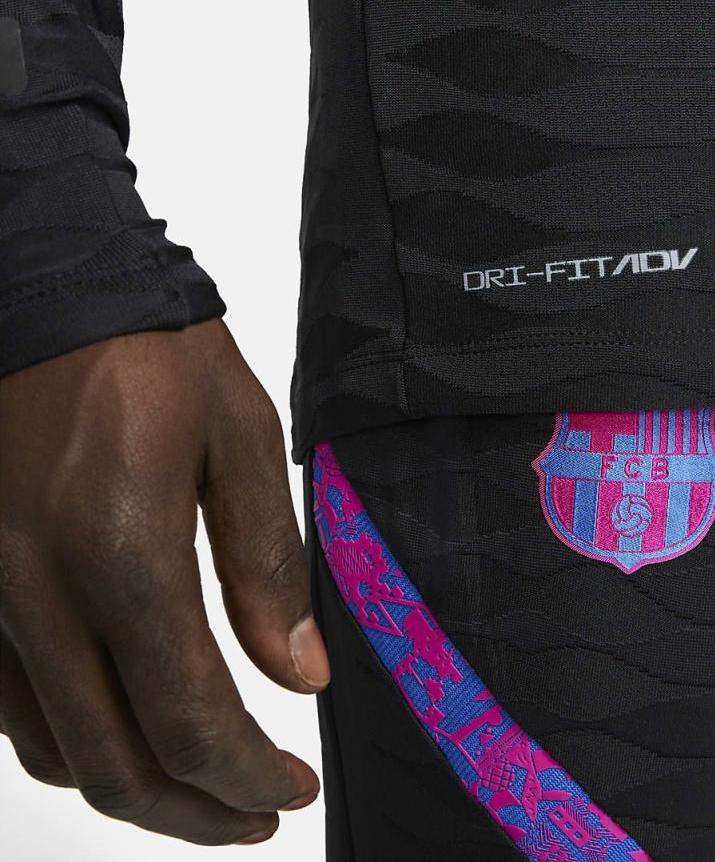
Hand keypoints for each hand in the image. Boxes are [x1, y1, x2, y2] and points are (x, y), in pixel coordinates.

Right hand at [0, 319, 328, 845]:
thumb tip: (300, 672)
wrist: (44, 290)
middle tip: (259, 812)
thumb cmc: (148, 351)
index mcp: (120, 554)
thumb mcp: (240, 440)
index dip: (247, 776)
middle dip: (197, 811)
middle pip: (115, 766)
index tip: (291, 785)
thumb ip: (267, 567)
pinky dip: (77, 743)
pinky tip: (128, 729)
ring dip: (135, 789)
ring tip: (205, 784)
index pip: (189, 721)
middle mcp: (36, 595)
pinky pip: (14, 705)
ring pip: (55, 751)